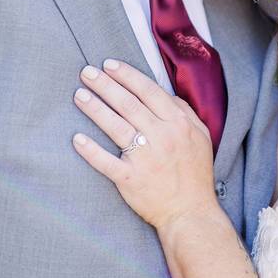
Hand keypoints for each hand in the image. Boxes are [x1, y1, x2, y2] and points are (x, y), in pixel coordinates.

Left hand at [71, 59, 220, 230]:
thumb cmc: (195, 172)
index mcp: (178, 123)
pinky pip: (107, 162)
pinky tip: (77, 138)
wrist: (191, 212)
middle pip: (128, 104)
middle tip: (86, 72)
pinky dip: (91, 151)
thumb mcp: (200, 136)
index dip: (126, 75)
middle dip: (105, 85)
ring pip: (115, 127)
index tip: (109, 64)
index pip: (148, 91)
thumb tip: (164, 92)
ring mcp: (145, 158)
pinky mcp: (131, 179)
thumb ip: (184, 111)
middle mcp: (161, 136)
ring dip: (95, 108)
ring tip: (79, 95)